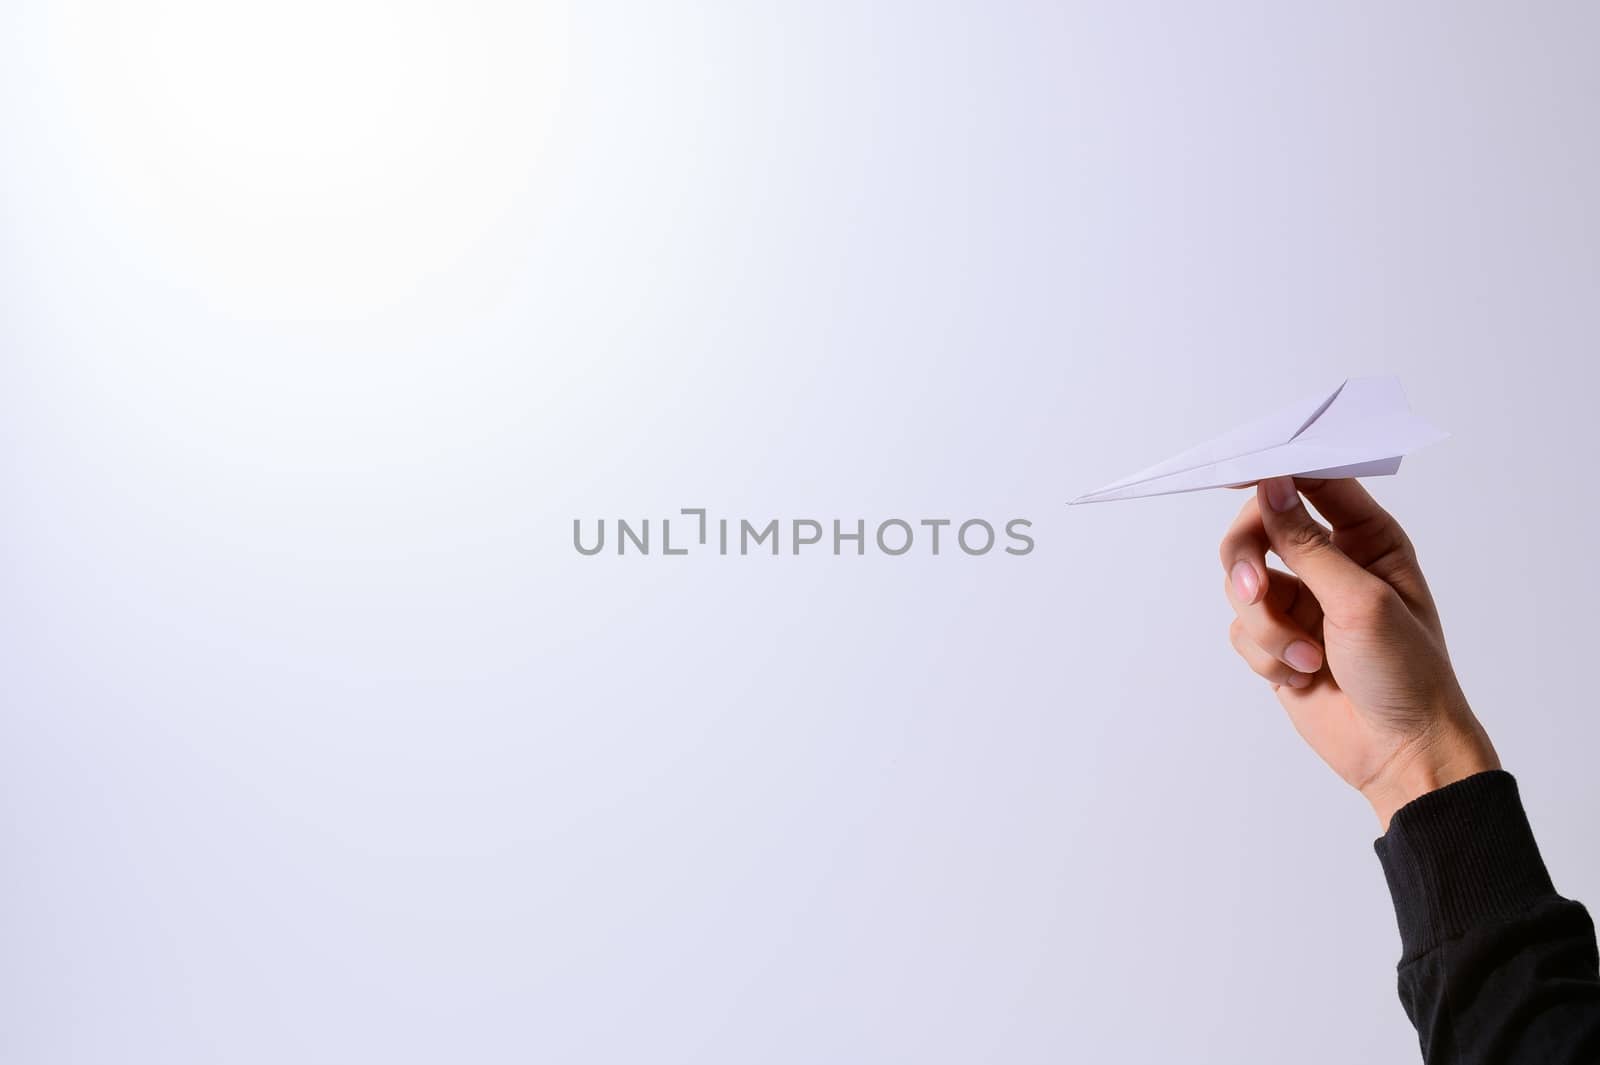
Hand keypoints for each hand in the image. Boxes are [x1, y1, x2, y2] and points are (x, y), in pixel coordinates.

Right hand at [1220, 476, 1498, 829]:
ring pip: (1242, 582)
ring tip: (1303, 658)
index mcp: (1367, 538)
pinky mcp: (1277, 639)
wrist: (1397, 751)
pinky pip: (1241, 628)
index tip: (1239, 474)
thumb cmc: (1405, 674)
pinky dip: (1264, 654)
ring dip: (1265, 625)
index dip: (1274, 473)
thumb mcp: (1360, 601)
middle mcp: (1330, 562)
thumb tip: (1271, 487)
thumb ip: (1307, 544)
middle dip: (1249, 561)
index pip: (1313, 482)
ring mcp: (1301, 600)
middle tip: (1254, 591)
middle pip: (1258, 528)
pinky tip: (1303, 676)